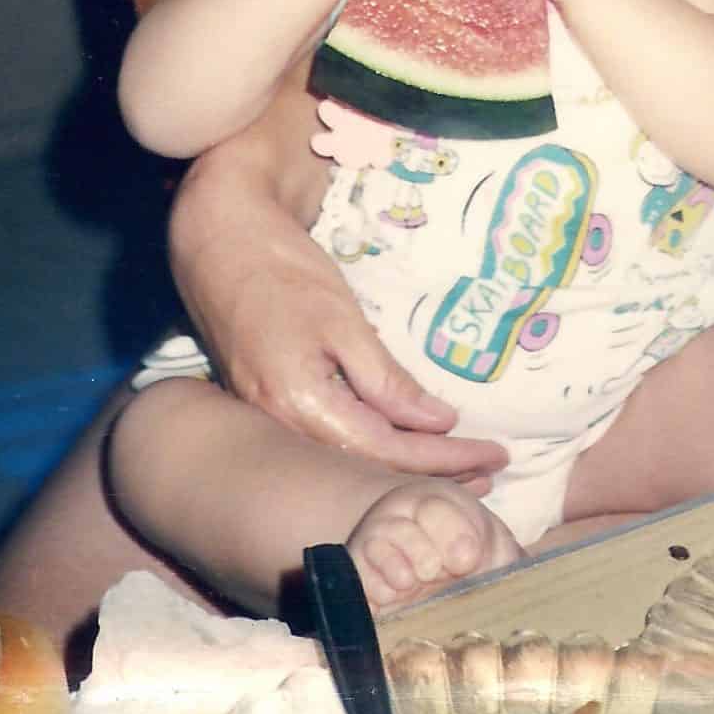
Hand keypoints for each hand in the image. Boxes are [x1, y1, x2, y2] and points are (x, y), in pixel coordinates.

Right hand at [171, 139, 508, 482]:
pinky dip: (373, 448)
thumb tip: (439, 423)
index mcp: (302, 406)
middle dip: (432, 473)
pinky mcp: (267, 402)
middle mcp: (281, 426)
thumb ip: (386, 380)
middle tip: (490, 472)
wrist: (218, 240)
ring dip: (405, 465)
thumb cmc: (284, 270)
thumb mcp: (343, 320)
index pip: (388, 452)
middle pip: (369, 466)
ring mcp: (269, 417)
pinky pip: (329, 440)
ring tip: (458, 467)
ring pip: (349, 458)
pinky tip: (401, 445)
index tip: (496, 453)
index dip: (446, 459)